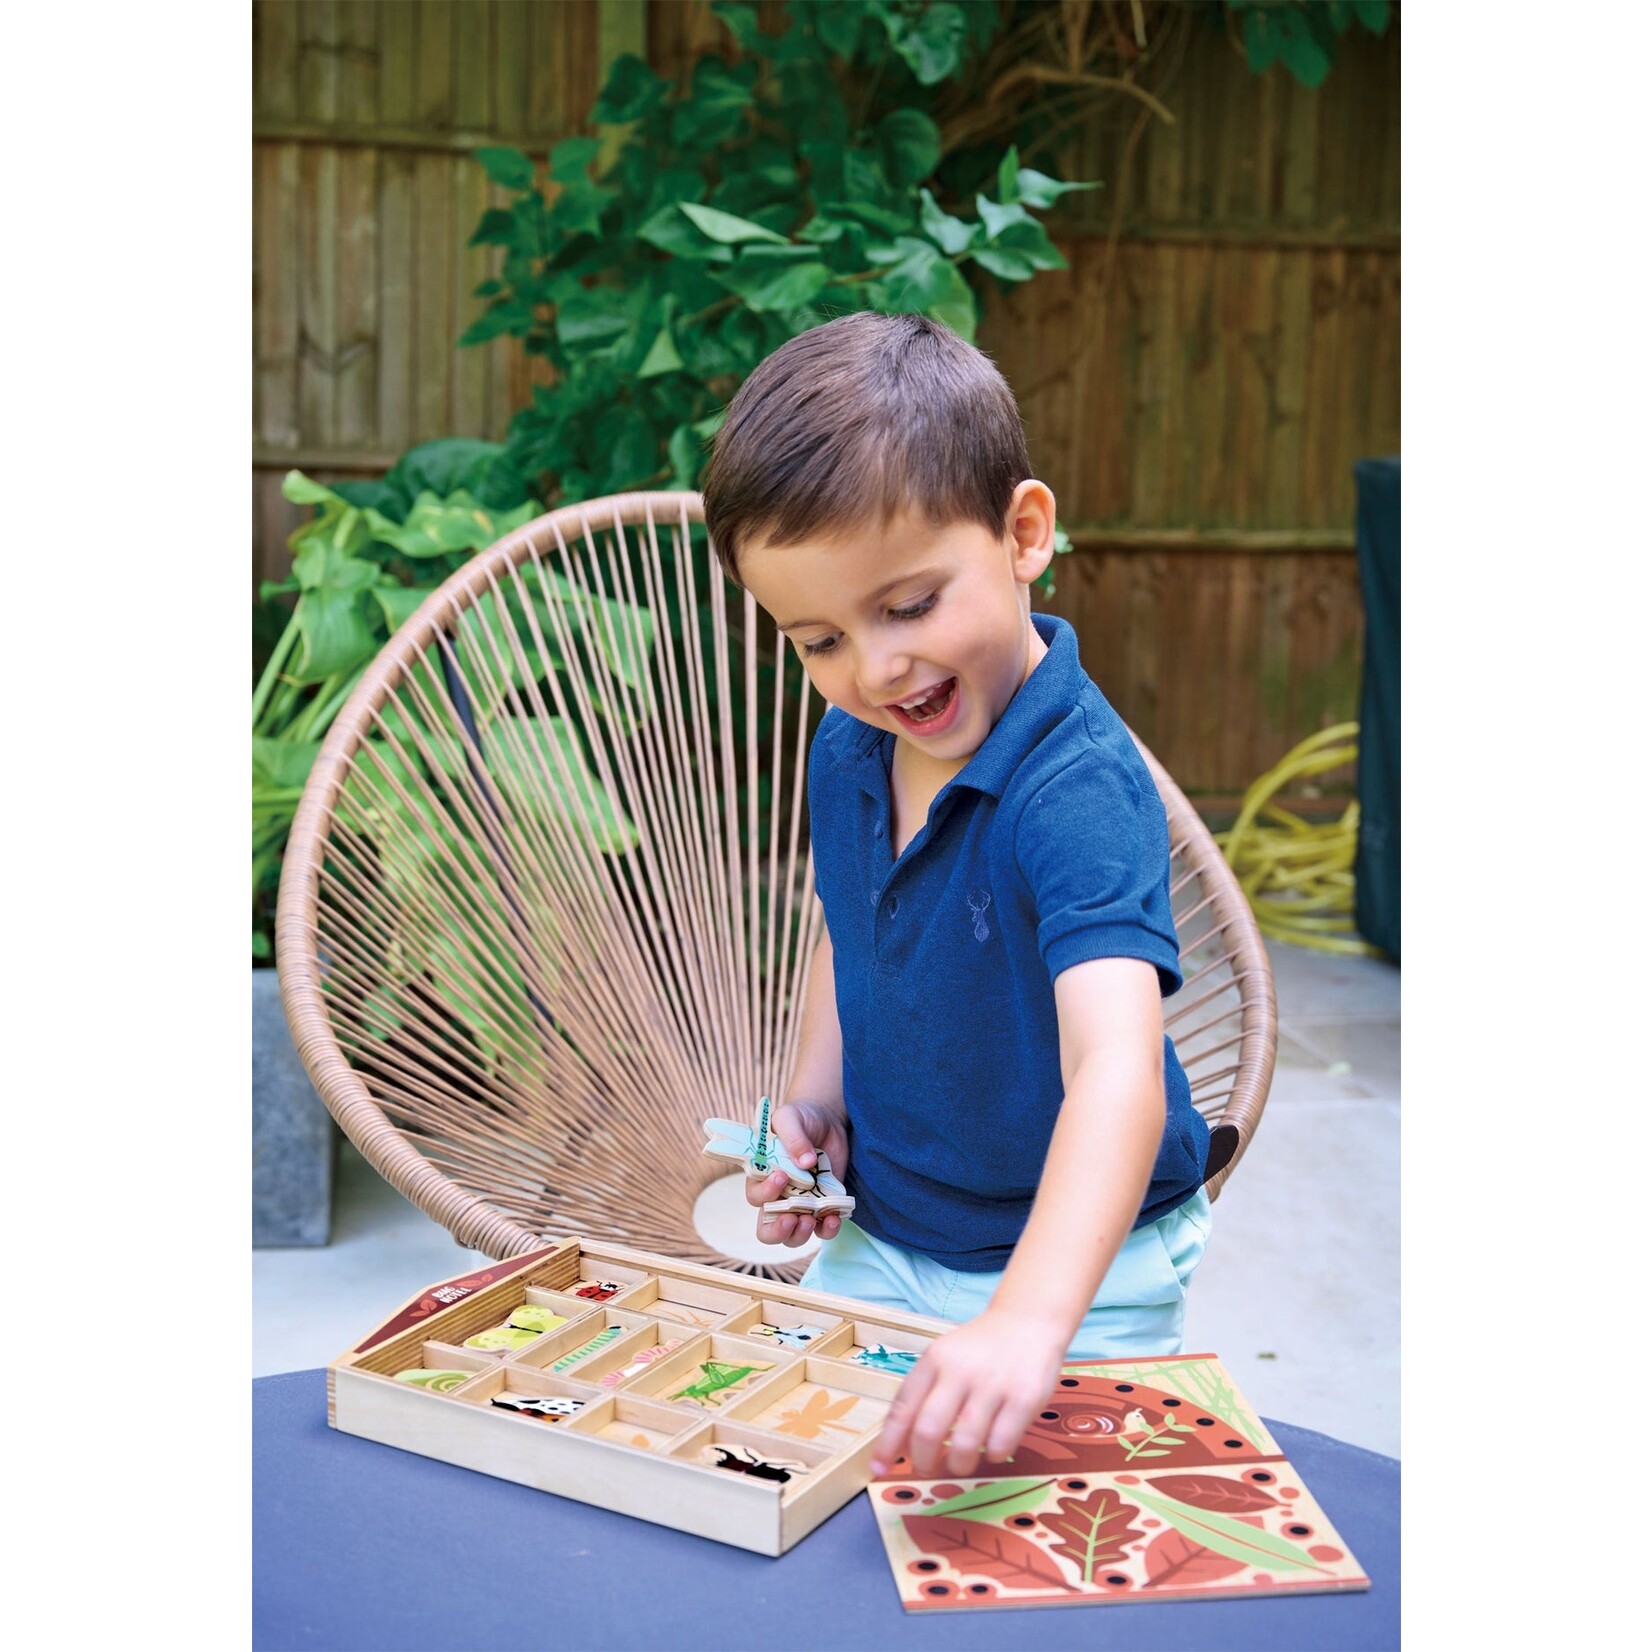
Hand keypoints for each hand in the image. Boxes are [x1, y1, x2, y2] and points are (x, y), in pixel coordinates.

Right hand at [745, 1099, 849, 1247]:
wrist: (826, 1119)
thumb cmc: (800, 1117)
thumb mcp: (790, 1117)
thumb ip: (793, 1136)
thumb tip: (805, 1162)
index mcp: (763, 1176)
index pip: (755, 1196)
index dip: (765, 1193)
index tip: (782, 1177)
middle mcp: (779, 1196)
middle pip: (767, 1228)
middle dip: (776, 1231)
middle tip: (791, 1219)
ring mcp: (802, 1203)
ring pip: (793, 1236)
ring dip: (800, 1235)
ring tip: (811, 1220)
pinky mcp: (824, 1205)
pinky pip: (823, 1228)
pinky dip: (828, 1229)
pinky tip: (834, 1218)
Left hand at [868, 1308, 1067, 1478]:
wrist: (1028, 1321)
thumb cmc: (980, 1350)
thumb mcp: (945, 1358)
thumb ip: (923, 1395)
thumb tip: (900, 1446)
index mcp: (934, 1359)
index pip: (903, 1407)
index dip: (888, 1443)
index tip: (879, 1467)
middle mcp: (960, 1370)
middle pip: (929, 1430)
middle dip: (923, 1461)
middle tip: (925, 1470)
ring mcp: (993, 1384)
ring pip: (964, 1444)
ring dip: (958, 1465)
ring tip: (960, 1464)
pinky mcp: (1024, 1398)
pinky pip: (1000, 1444)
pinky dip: (992, 1455)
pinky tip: (992, 1448)